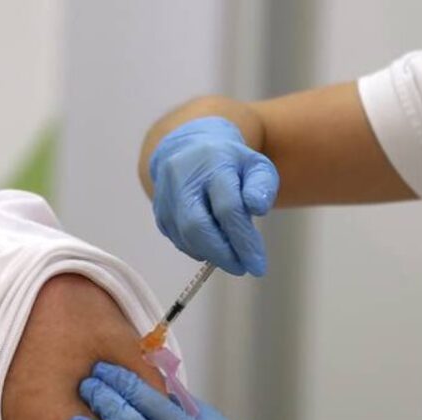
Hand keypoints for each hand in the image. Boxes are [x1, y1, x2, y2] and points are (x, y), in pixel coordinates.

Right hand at [150, 117, 278, 276]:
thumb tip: (257, 208)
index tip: (258, 264)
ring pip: (186, 238)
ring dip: (212, 255)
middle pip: (198, 227)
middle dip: (223, 255)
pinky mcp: (159, 213)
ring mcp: (166, 197)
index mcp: (212, 163)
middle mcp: (183, 178)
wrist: (190, 150)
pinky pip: (179, 241)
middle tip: (243, 267)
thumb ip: (262, 186)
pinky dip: (199, 250)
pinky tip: (214, 246)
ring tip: (232, 255)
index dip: (243, 241)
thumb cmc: (230, 163)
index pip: (227, 208)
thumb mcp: (256, 166)